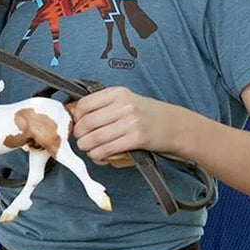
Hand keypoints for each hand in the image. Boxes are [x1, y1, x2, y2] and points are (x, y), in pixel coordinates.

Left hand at [67, 87, 181, 163]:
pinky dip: (98, 155)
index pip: (85, 104)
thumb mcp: (126, 101)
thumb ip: (103, 106)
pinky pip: (107, 149)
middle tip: (81, 139)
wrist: (174, 125)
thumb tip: (76, 116)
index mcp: (118, 93)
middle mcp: (124, 105)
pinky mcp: (136, 138)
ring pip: (95, 138)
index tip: (76, 124)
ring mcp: (131, 122)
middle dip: (79, 135)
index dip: (76, 117)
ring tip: (88, 148)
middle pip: (87, 122)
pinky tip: (99, 155)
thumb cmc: (147, 114)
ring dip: (86, 147)